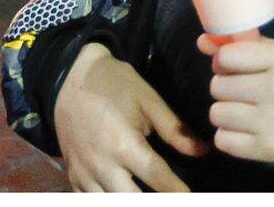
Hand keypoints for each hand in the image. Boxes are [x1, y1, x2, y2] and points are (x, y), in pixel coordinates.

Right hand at [54, 43, 207, 191]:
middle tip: (174, 199)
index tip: (192, 197)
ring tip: (150, 196)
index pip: (156, 176)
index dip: (177, 191)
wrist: (71, 78)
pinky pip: (88, 199)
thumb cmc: (116, 86)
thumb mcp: (149, 101)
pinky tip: (123, 194)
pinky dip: (106, 200)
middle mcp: (101, 164)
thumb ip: (175, 130)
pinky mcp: (72, 175)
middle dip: (153, 202)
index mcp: (123, 143)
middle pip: (130, 200)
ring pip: (107, 203)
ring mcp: (83, 172)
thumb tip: (202, 151)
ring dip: (129, 202)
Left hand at [196, 31, 273, 163]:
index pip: (226, 56)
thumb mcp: (272, 54)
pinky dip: (230, 136)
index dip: (225, 60)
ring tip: (247, 110)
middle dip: (226, 87)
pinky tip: (248, 129)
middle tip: (246, 90)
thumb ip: (238, 45)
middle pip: (217, 86)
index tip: (237, 66)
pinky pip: (221, 140)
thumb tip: (203, 41)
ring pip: (216, 113)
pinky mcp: (266, 148)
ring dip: (226, 112)